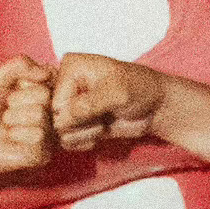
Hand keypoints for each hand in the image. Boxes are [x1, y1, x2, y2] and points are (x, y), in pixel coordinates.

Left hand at [0, 54, 53, 190]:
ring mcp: (47, 135)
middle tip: (5, 110)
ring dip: (14, 117)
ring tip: (5, 126)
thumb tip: (47, 71)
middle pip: (45, 94)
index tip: (10, 90)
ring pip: (41, 114)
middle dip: (17, 99)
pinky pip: (38, 135)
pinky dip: (17, 134)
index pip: (50, 77)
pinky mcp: (40, 154)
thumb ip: (21, 64)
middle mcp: (50, 114)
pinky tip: (9, 140)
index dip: (24, 81)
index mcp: (43, 93)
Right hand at [51, 56, 167, 149]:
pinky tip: (101, 132)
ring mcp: (68, 105)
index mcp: (70, 67)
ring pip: (61, 133)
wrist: (155, 107)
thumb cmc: (140, 89)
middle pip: (54, 119)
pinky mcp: (75, 123)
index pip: (54, 101)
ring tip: (103, 122)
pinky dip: (86, 141)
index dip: (74, 113)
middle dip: (80, 125)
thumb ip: (89, 105)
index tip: (98, 107)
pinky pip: (68, 142)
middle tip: (101, 117)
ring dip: (85, 134)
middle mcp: (64, 84)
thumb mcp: (117, 92)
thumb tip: (61, 121)